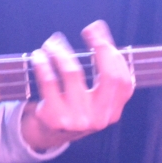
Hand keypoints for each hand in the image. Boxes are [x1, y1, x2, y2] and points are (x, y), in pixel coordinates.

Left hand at [18, 20, 135, 152]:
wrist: (45, 134)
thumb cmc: (69, 107)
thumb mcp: (91, 97)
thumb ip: (99, 71)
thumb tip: (98, 28)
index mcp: (113, 112)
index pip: (123, 80)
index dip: (113, 53)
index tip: (99, 31)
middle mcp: (99, 118)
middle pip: (109, 76)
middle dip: (100, 47)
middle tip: (87, 30)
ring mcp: (78, 119)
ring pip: (73, 73)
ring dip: (61, 52)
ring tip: (51, 43)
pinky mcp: (54, 117)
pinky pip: (49, 81)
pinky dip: (43, 63)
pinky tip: (38, 56)